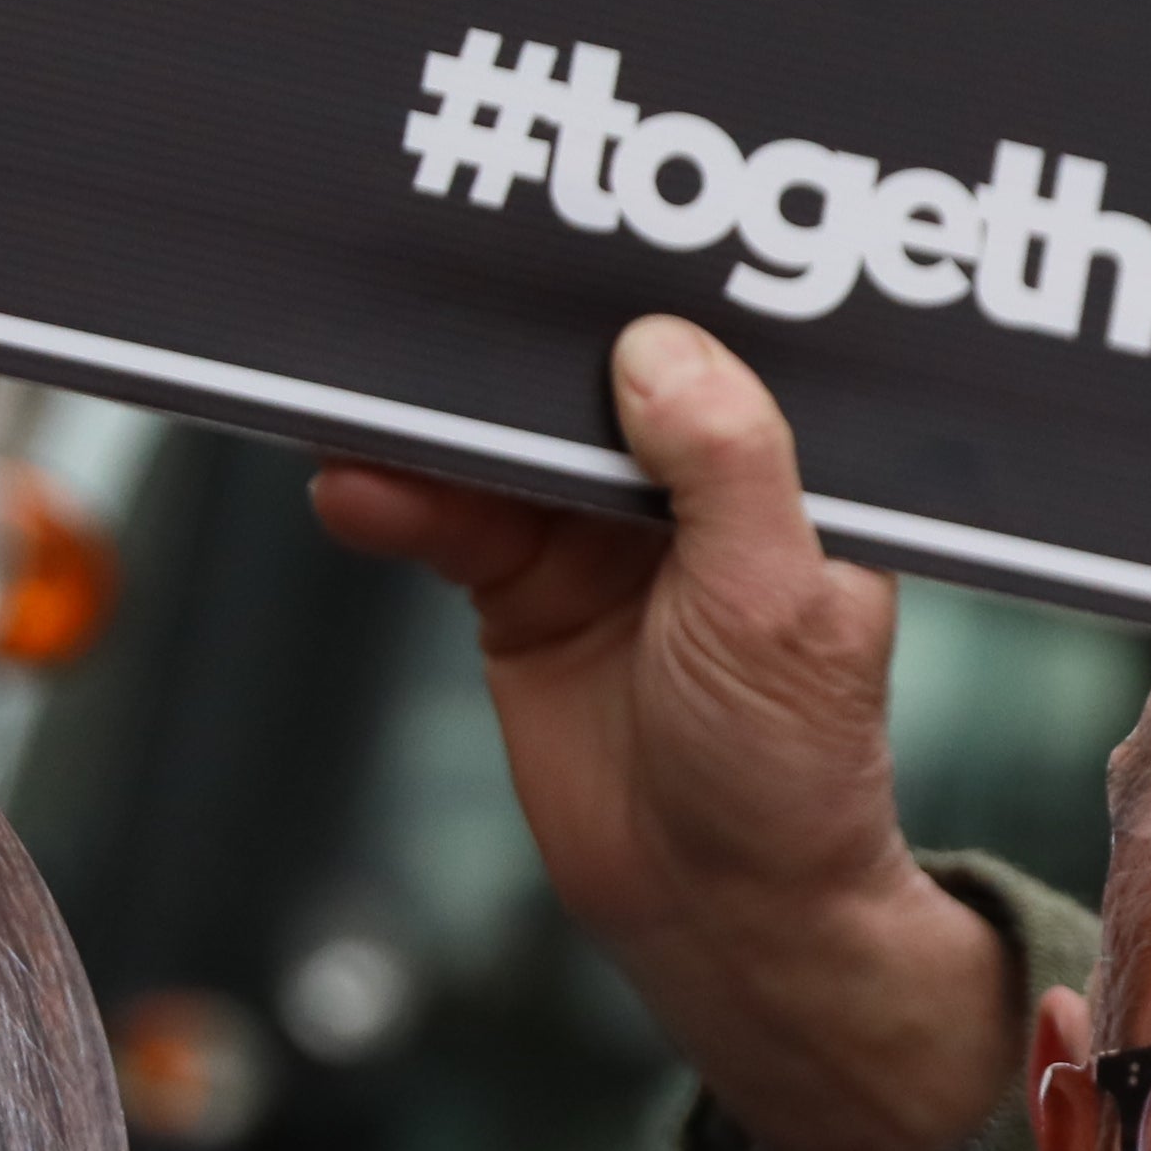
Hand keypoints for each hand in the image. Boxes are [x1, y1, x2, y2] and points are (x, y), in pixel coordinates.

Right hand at [313, 316, 1013, 1150]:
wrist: (720, 910)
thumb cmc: (794, 769)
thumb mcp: (781, 605)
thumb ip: (730, 468)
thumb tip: (660, 347)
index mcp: (786, 464)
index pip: (708, 344)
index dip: (641, 296)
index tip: (561, 240)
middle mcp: (692, 481)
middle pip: (585, 375)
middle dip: (511, 344)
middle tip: (432, 293)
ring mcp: (600, 532)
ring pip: (500, 438)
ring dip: (437, 419)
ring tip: (369, 395)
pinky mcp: (523, 587)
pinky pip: (447, 517)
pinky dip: (398, 497)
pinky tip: (356, 483)